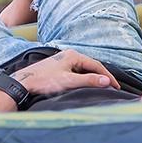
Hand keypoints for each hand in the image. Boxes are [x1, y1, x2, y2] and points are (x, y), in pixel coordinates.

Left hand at [0, 49, 119, 110]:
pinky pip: (77, 71)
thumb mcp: (69, 81)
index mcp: (73, 55)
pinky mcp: (59, 67)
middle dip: (102, 76)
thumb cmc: (45, 80)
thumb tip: (107, 81)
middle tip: (113, 88)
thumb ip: (88, 81)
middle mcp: (69, 55)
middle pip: (91, 66)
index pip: (96, 65)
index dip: (108, 76)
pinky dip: (85, 77)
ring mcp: (64, 60)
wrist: (25, 81)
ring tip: (102, 87)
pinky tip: (87, 84)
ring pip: (84, 69)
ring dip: (94, 77)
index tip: (117, 87)